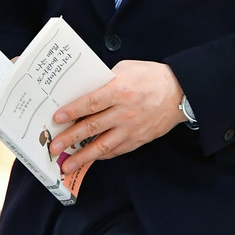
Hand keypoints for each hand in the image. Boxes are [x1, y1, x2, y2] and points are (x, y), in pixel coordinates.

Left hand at [49, 61, 184, 169]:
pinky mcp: (139, 139)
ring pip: (102, 145)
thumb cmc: (153, 77)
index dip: (72, 112)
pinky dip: (102, 155)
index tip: (57, 119)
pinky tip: (90, 158)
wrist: (181, 92)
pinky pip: (117, 150)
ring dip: (83, 157)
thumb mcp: (126, 69)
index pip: (90, 103)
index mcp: (119, 91)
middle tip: (54, 147)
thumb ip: (105, 80)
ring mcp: (131, 128)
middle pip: (91, 127)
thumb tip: (86, 90)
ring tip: (67, 165)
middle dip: (70, 139)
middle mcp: (124, 112)